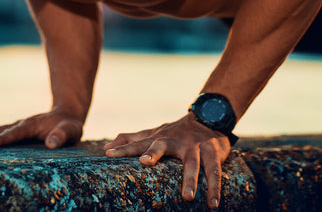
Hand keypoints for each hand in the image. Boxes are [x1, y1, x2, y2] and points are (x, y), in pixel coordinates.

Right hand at [0, 110, 83, 149]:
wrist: (66, 116)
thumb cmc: (69, 126)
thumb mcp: (71, 130)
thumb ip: (62, 136)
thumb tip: (50, 144)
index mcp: (31, 125)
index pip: (13, 133)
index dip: (1, 139)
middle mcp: (20, 125)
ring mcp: (15, 128)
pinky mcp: (14, 133)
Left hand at [103, 114, 231, 208]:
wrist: (209, 118)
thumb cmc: (176, 132)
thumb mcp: (154, 134)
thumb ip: (132, 140)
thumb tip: (106, 147)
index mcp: (159, 138)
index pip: (138, 143)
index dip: (123, 148)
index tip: (108, 154)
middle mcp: (175, 141)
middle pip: (162, 146)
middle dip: (153, 153)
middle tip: (145, 162)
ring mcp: (194, 147)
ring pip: (192, 163)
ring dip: (190, 180)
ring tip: (187, 197)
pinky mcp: (212, 152)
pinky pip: (214, 171)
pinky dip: (215, 188)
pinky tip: (213, 204)